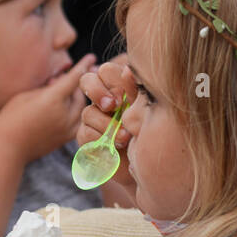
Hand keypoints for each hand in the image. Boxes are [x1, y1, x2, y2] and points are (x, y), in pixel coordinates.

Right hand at [0, 54, 94, 163]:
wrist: (8, 148)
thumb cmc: (11, 118)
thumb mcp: (26, 96)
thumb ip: (47, 88)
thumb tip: (60, 82)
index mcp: (52, 100)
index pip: (74, 78)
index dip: (83, 66)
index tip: (91, 57)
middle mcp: (64, 114)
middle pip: (80, 93)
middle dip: (75, 84)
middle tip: (61, 80)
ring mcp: (67, 128)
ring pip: (82, 108)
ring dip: (76, 99)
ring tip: (61, 95)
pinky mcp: (66, 138)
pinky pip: (79, 121)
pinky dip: (75, 112)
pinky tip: (65, 109)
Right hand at [78, 54, 137, 195]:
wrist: (148, 167)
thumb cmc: (151, 135)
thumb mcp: (146, 110)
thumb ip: (136, 90)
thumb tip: (128, 69)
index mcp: (120, 88)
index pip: (106, 71)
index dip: (111, 80)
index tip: (124, 96)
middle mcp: (104, 101)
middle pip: (87, 80)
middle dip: (98, 92)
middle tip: (113, 106)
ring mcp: (93, 120)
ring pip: (88, 112)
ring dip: (107, 125)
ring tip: (125, 137)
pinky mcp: (87, 140)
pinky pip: (85, 133)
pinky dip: (101, 140)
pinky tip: (115, 147)